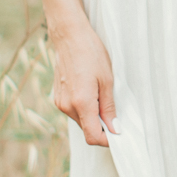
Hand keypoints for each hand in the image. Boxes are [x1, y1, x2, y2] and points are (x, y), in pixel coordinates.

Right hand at [50, 20, 120, 146]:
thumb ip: (109, 107)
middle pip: (87, 130)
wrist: (69, 36)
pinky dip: (85, 108)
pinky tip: (91, 91)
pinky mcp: (57, 98)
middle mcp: (67, 106)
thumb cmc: (91, 53)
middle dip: (102, 127)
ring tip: (102, 95)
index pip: (93, 137)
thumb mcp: (107, 81)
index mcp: (81, 103)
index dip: (107, 140)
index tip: (119, 134)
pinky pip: (74, 111)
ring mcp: (60, 102)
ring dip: (93, 116)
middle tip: (115, 112)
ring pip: (81, 121)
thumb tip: (114, 128)